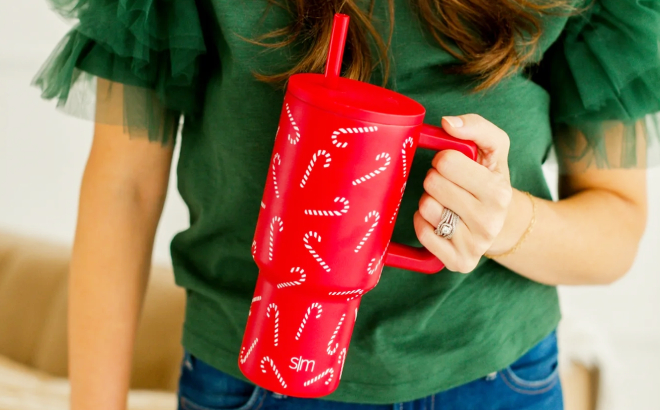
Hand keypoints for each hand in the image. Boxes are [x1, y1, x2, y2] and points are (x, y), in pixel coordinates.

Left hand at [414, 114, 511, 272]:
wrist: (503, 224)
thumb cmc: (490, 181)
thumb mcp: (494, 149)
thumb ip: (476, 127)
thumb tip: (448, 123)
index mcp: (498, 191)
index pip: (447, 161)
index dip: (444, 159)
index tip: (454, 167)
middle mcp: (489, 222)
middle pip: (432, 184)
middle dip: (435, 179)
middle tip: (448, 186)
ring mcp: (474, 245)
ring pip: (425, 208)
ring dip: (428, 200)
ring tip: (446, 203)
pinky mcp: (458, 262)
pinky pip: (422, 233)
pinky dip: (423, 223)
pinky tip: (439, 221)